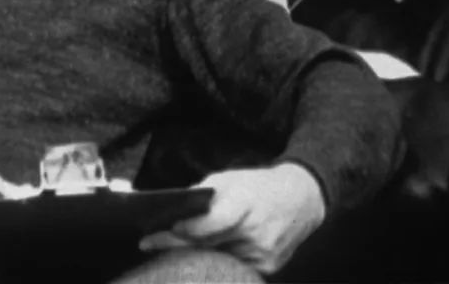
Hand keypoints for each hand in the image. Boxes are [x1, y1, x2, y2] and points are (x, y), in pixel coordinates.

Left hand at [141, 164, 325, 274]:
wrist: (301, 200)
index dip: (191, 228)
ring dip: (191, 256)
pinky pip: (231, 269)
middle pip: (210, 244)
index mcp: (246, 203)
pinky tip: (194, 260)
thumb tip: (173, 211)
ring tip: (163, 250)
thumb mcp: (230, 179)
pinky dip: (213, 263)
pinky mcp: (267, 268)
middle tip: (147, 243)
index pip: (215, 221)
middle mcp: (256, 231)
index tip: (166, 228)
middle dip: (176, 245)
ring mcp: (263, 254)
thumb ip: (203, 196)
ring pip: (217, 260)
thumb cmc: (258, 185)